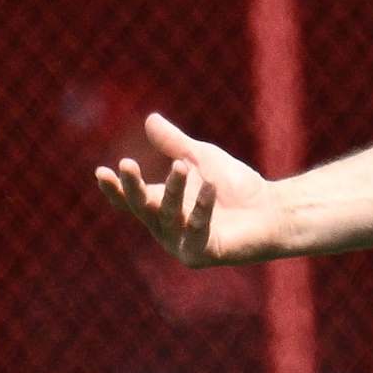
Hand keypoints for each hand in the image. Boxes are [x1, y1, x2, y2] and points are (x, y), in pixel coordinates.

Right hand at [93, 114, 278, 265]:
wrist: (271, 209)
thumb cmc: (235, 186)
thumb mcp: (201, 158)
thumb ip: (174, 144)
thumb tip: (150, 118)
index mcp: (160, 206)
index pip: (130, 199)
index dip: (115, 188)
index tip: (101, 171)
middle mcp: (165, 227)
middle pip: (141, 207)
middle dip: (133, 186)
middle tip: (127, 164)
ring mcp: (180, 243)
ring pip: (167, 215)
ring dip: (173, 190)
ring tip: (181, 165)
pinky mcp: (200, 253)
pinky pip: (196, 229)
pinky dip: (202, 208)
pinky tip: (209, 187)